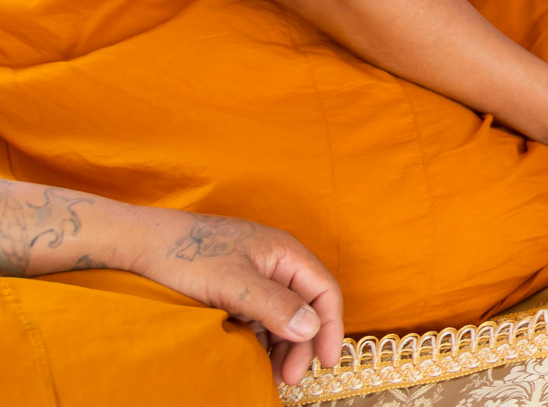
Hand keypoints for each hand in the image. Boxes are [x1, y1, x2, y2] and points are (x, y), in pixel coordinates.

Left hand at [122, 207, 343, 385]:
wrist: (140, 245)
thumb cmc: (187, 256)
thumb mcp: (233, 284)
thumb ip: (274, 305)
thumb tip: (311, 328)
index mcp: (286, 253)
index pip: (324, 291)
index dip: (331, 326)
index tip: (327, 362)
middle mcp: (277, 264)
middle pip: (305, 307)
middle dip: (303, 343)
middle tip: (289, 378)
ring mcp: (256, 277)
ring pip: (283, 316)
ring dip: (283, 346)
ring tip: (272, 375)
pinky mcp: (235, 290)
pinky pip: (260, 318)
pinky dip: (262, 340)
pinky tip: (254, 359)